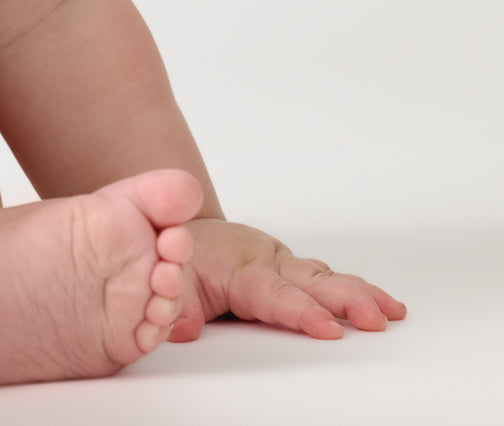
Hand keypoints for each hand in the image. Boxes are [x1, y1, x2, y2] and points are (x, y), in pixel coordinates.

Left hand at [169, 218, 406, 341]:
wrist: (172, 226)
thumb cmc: (171, 255)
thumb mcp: (163, 279)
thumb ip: (175, 305)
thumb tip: (183, 329)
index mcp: (237, 266)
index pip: (274, 294)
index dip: (301, 312)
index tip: (328, 329)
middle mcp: (265, 259)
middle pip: (311, 281)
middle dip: (346, 300)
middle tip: (377, 319)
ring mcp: (280, 261)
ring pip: (324, 276)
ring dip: (359, 294)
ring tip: (392, 312)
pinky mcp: (288, 267)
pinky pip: (324, 277)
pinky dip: (353, 289)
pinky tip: (381, 304)